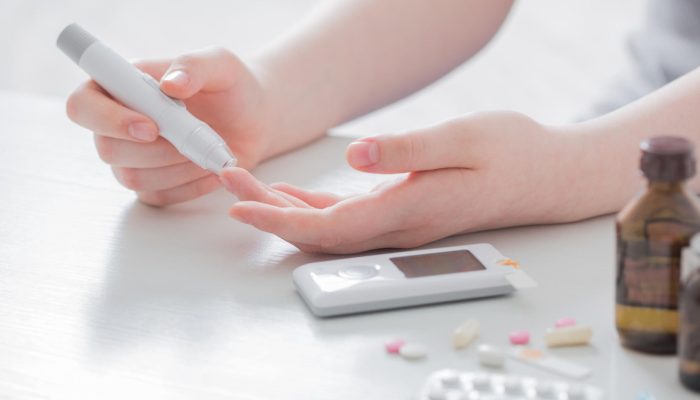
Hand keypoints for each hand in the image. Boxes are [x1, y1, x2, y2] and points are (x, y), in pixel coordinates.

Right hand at [66, 47, 269, 204]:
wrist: (255, 119)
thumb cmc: (232, 86)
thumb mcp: (220, 64)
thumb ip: (194, 66)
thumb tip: (169, 85)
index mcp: (120, 87)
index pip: (82, 106)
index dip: (109, 120)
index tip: (152, 127)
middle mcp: (117, 124)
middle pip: (108, 149)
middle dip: (158, 149)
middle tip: (196, 136)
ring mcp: (132, 159)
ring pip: (133, 177)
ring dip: (177, 167)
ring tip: (209, 148)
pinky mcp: (153, 185)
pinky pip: (158, 196)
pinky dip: (189, 185)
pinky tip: (211, 167)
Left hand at [221, 111, 592, 253]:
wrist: (547, 174)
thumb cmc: (511, 152)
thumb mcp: (461, 139)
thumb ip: (407, 151)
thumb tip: (355, 158)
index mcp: (408, 210)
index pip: (329, 228)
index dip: (279, 220)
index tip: (239, 206)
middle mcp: (400, 226)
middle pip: (320, 233)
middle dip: (269, 213)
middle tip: (230, 185)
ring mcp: (403, 222)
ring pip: (331, 227)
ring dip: (286, 211)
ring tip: (249, 186)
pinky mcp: (407, 211)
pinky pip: (349, 217)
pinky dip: (314, 207)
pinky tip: (294, 194)